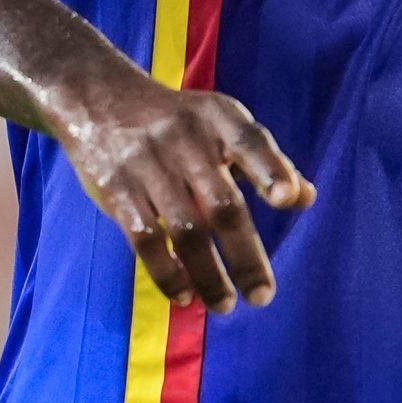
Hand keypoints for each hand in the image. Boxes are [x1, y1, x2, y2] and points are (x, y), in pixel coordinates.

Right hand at [48, 67, 316, 312]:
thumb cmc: (175, 120)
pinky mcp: (116, 188)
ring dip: (209, 275)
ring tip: (225, 305)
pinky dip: (167, 272)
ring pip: (185, 231)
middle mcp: (184, 138)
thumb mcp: (218, 122)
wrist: (96, 97)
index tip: (286, 199)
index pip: (249, 142)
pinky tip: (185, 294)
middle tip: (262, 296)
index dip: (270, 169)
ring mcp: (147, 164)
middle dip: (245, 255)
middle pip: (222, 204)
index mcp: (216, 117)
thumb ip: (264, 159)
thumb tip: (305, 198)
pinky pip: (145, 239)